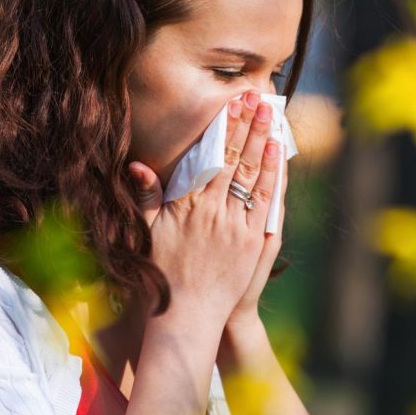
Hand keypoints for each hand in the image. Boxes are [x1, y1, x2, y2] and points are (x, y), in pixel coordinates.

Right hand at [127, 90, 281, 327]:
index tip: (231, 104)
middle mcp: (213, 211)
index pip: (209, 157)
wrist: (188, 316)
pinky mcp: (253, 241)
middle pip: (234, 159)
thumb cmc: (164, 274)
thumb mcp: (147, 233)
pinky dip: (272, 175)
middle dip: (247, 125)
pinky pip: (266, 201)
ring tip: (270, 116)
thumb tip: (138, 165)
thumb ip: (146, 197)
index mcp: (187, 206)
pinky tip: (277, 154)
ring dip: (262, 142)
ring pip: (252, 175)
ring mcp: (236, 226)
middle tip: (257, 98)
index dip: (223, 128)